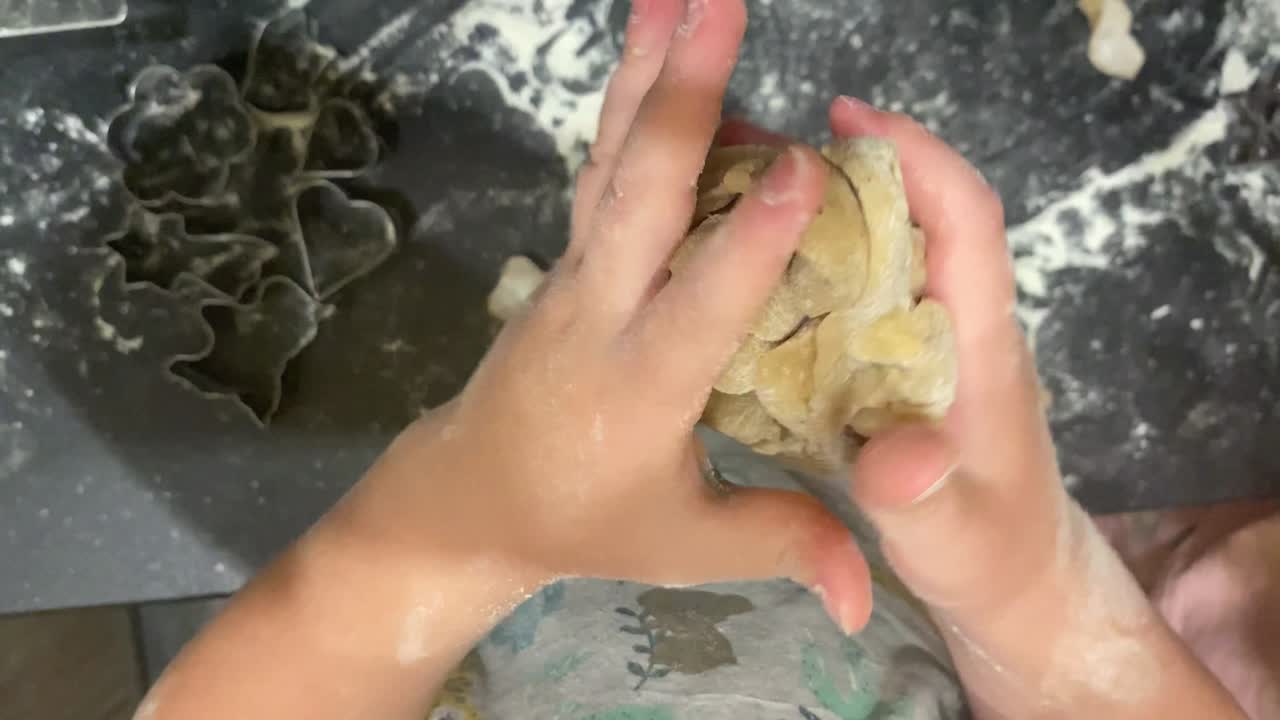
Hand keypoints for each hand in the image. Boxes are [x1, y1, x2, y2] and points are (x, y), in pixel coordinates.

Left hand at [358, 0, 871, 630]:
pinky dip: (629, 100)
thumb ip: (781, 546)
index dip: (749, 238)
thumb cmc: (584, 523)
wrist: (469, 495)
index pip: (701, 303)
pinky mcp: (569, 256)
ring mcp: (576, 271)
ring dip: (645, 68)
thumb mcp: (683, 546)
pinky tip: (653, 46)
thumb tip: (874, 603)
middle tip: (720, 4)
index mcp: (643, 383)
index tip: (799, 165)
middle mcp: (602, 309)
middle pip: (638, 191)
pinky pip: (603, 168)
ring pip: (612, 158)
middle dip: (682, 95)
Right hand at [720, 101, 1245, 716]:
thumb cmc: (990, 556)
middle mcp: (955, 327)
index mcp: (980, 348)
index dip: (919, 158)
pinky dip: (803, 270)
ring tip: (730, 198)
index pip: (968, 222)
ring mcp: (925, 344)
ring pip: (879, 250)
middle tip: (750, 155)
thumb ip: (923, 499)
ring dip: (816, 214)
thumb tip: (897, 455)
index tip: (847, 118)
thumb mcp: (952, 541)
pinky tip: (740, 276)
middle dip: (844, 169)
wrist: (1012, 583)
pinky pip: (852, 295)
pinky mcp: (897, 366)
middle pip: (915, 214)